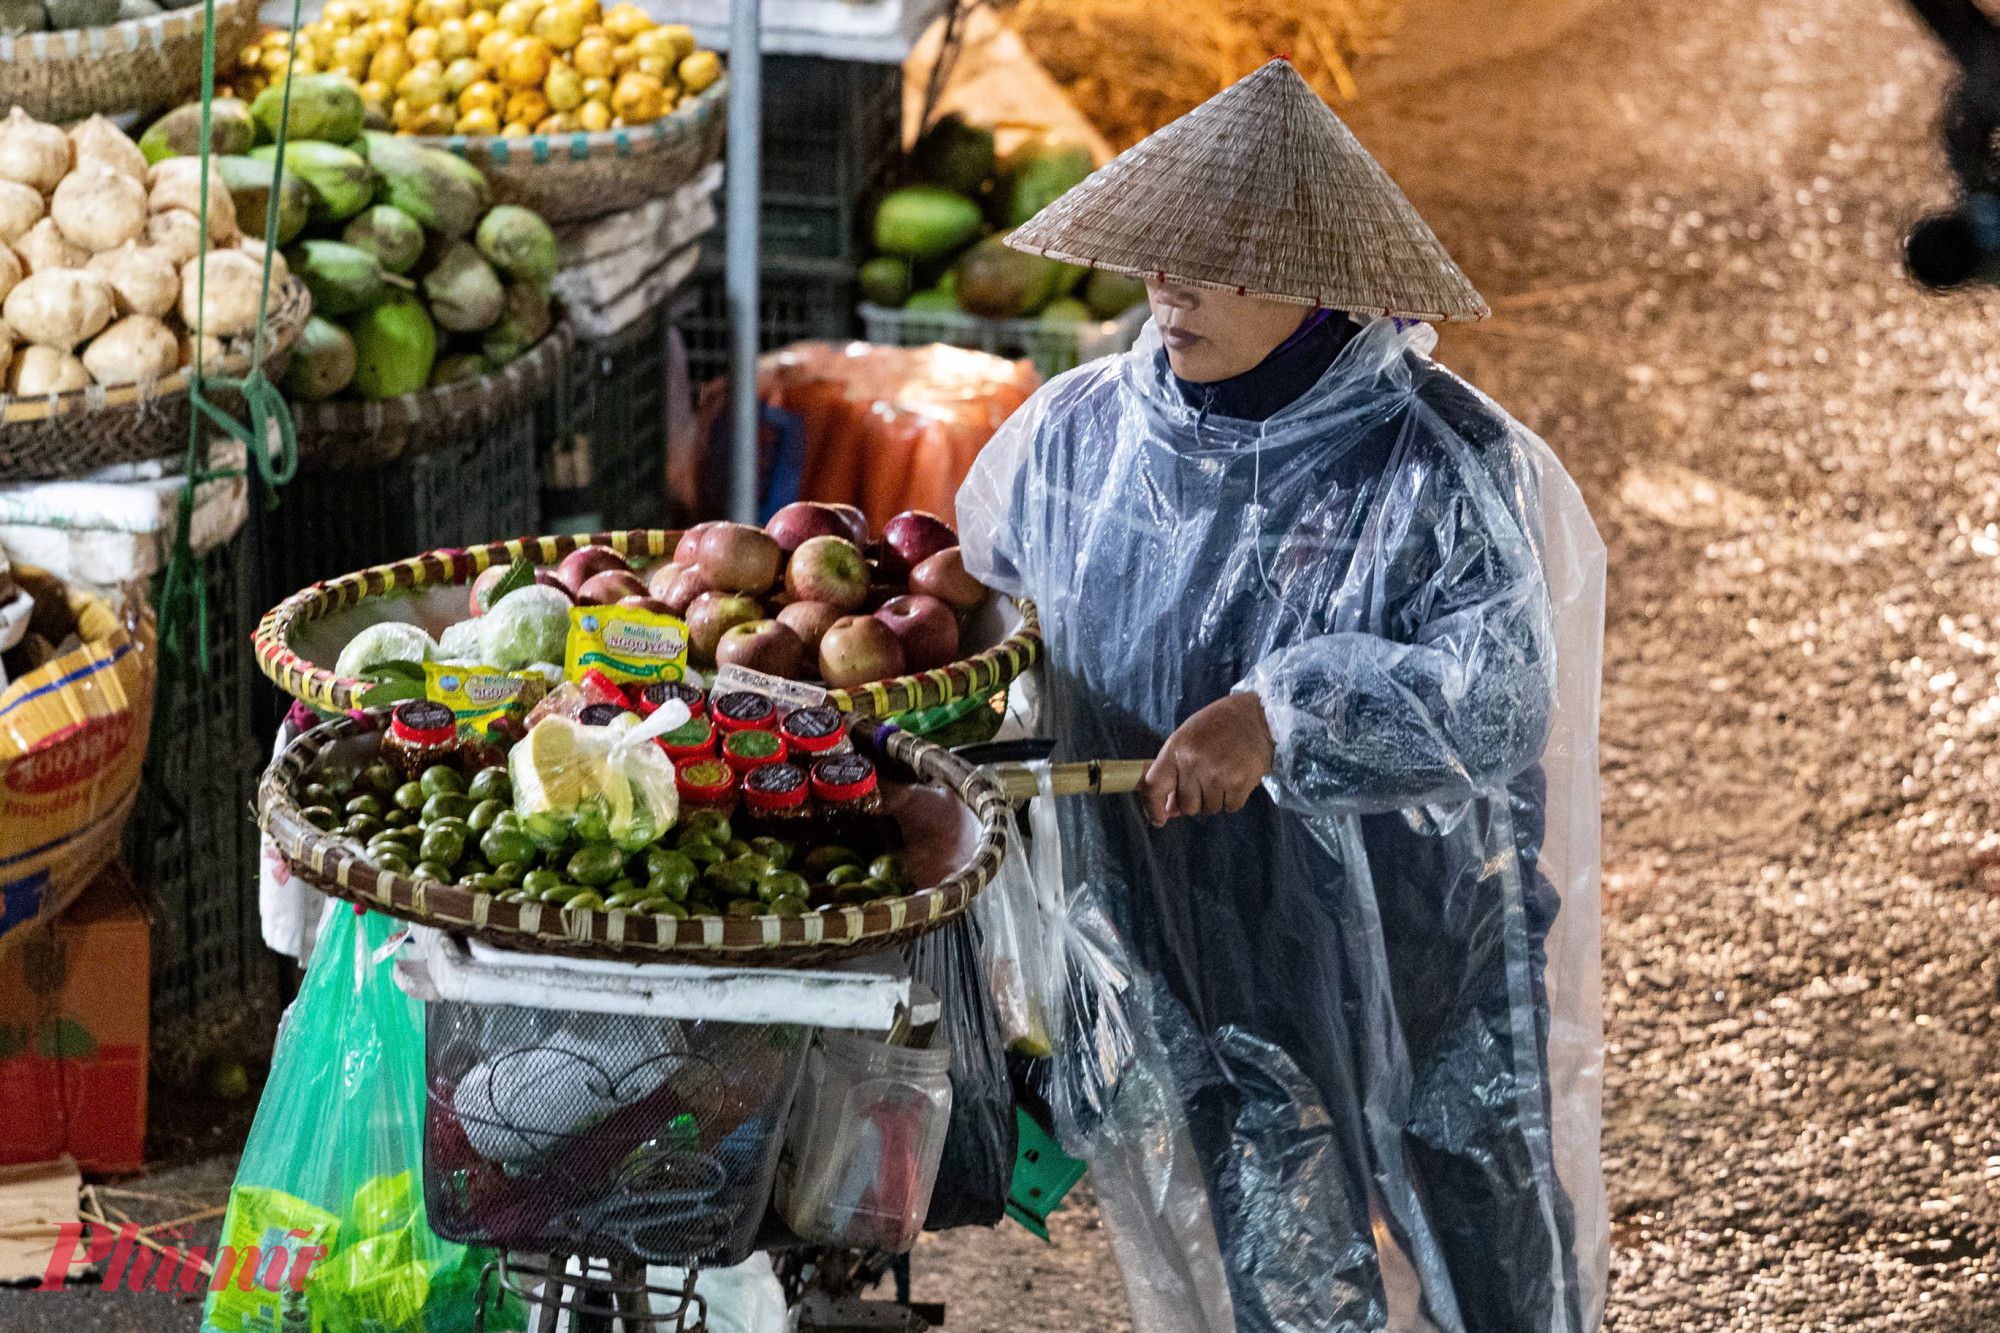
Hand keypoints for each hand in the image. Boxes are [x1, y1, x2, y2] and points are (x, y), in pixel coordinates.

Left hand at [1138, 692, 1273, 826]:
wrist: (1257, 716)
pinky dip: (1232, 799)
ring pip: (1209, 809)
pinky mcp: (1239, 784)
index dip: (1153, 807)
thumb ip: (1175, 772)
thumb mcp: (1188, 739)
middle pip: (1186, 806)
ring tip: (1223, 776)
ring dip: (1215, 800)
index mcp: (1176, 749)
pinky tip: (1236, 779)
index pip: (1154, 785)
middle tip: (1206, 782)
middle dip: (1195, 801)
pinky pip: (1229, 807)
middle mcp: (1193, 763)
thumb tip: (1170, 811)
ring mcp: (1217, 775)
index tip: (1159, 820)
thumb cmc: (1217, 726)